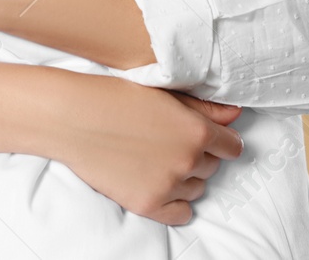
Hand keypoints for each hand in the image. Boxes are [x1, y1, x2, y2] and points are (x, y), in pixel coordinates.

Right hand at [47, 73, 244, 226]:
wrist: (73, 118)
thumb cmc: (114, 98)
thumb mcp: (163, 94)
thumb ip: (204, 108)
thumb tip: (235, 116)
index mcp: (196, 130)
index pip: (232, 146)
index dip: (220, 141)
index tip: (209, 140)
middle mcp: (189, 160)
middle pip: (211, 166)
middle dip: (196, 156)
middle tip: (168, 142)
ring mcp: (169, 185)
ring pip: (196, 189)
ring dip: (185, 178)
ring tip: (157, 160)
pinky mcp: (149, 204)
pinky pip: (181, 214)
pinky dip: (175, 203)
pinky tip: (159, 185)